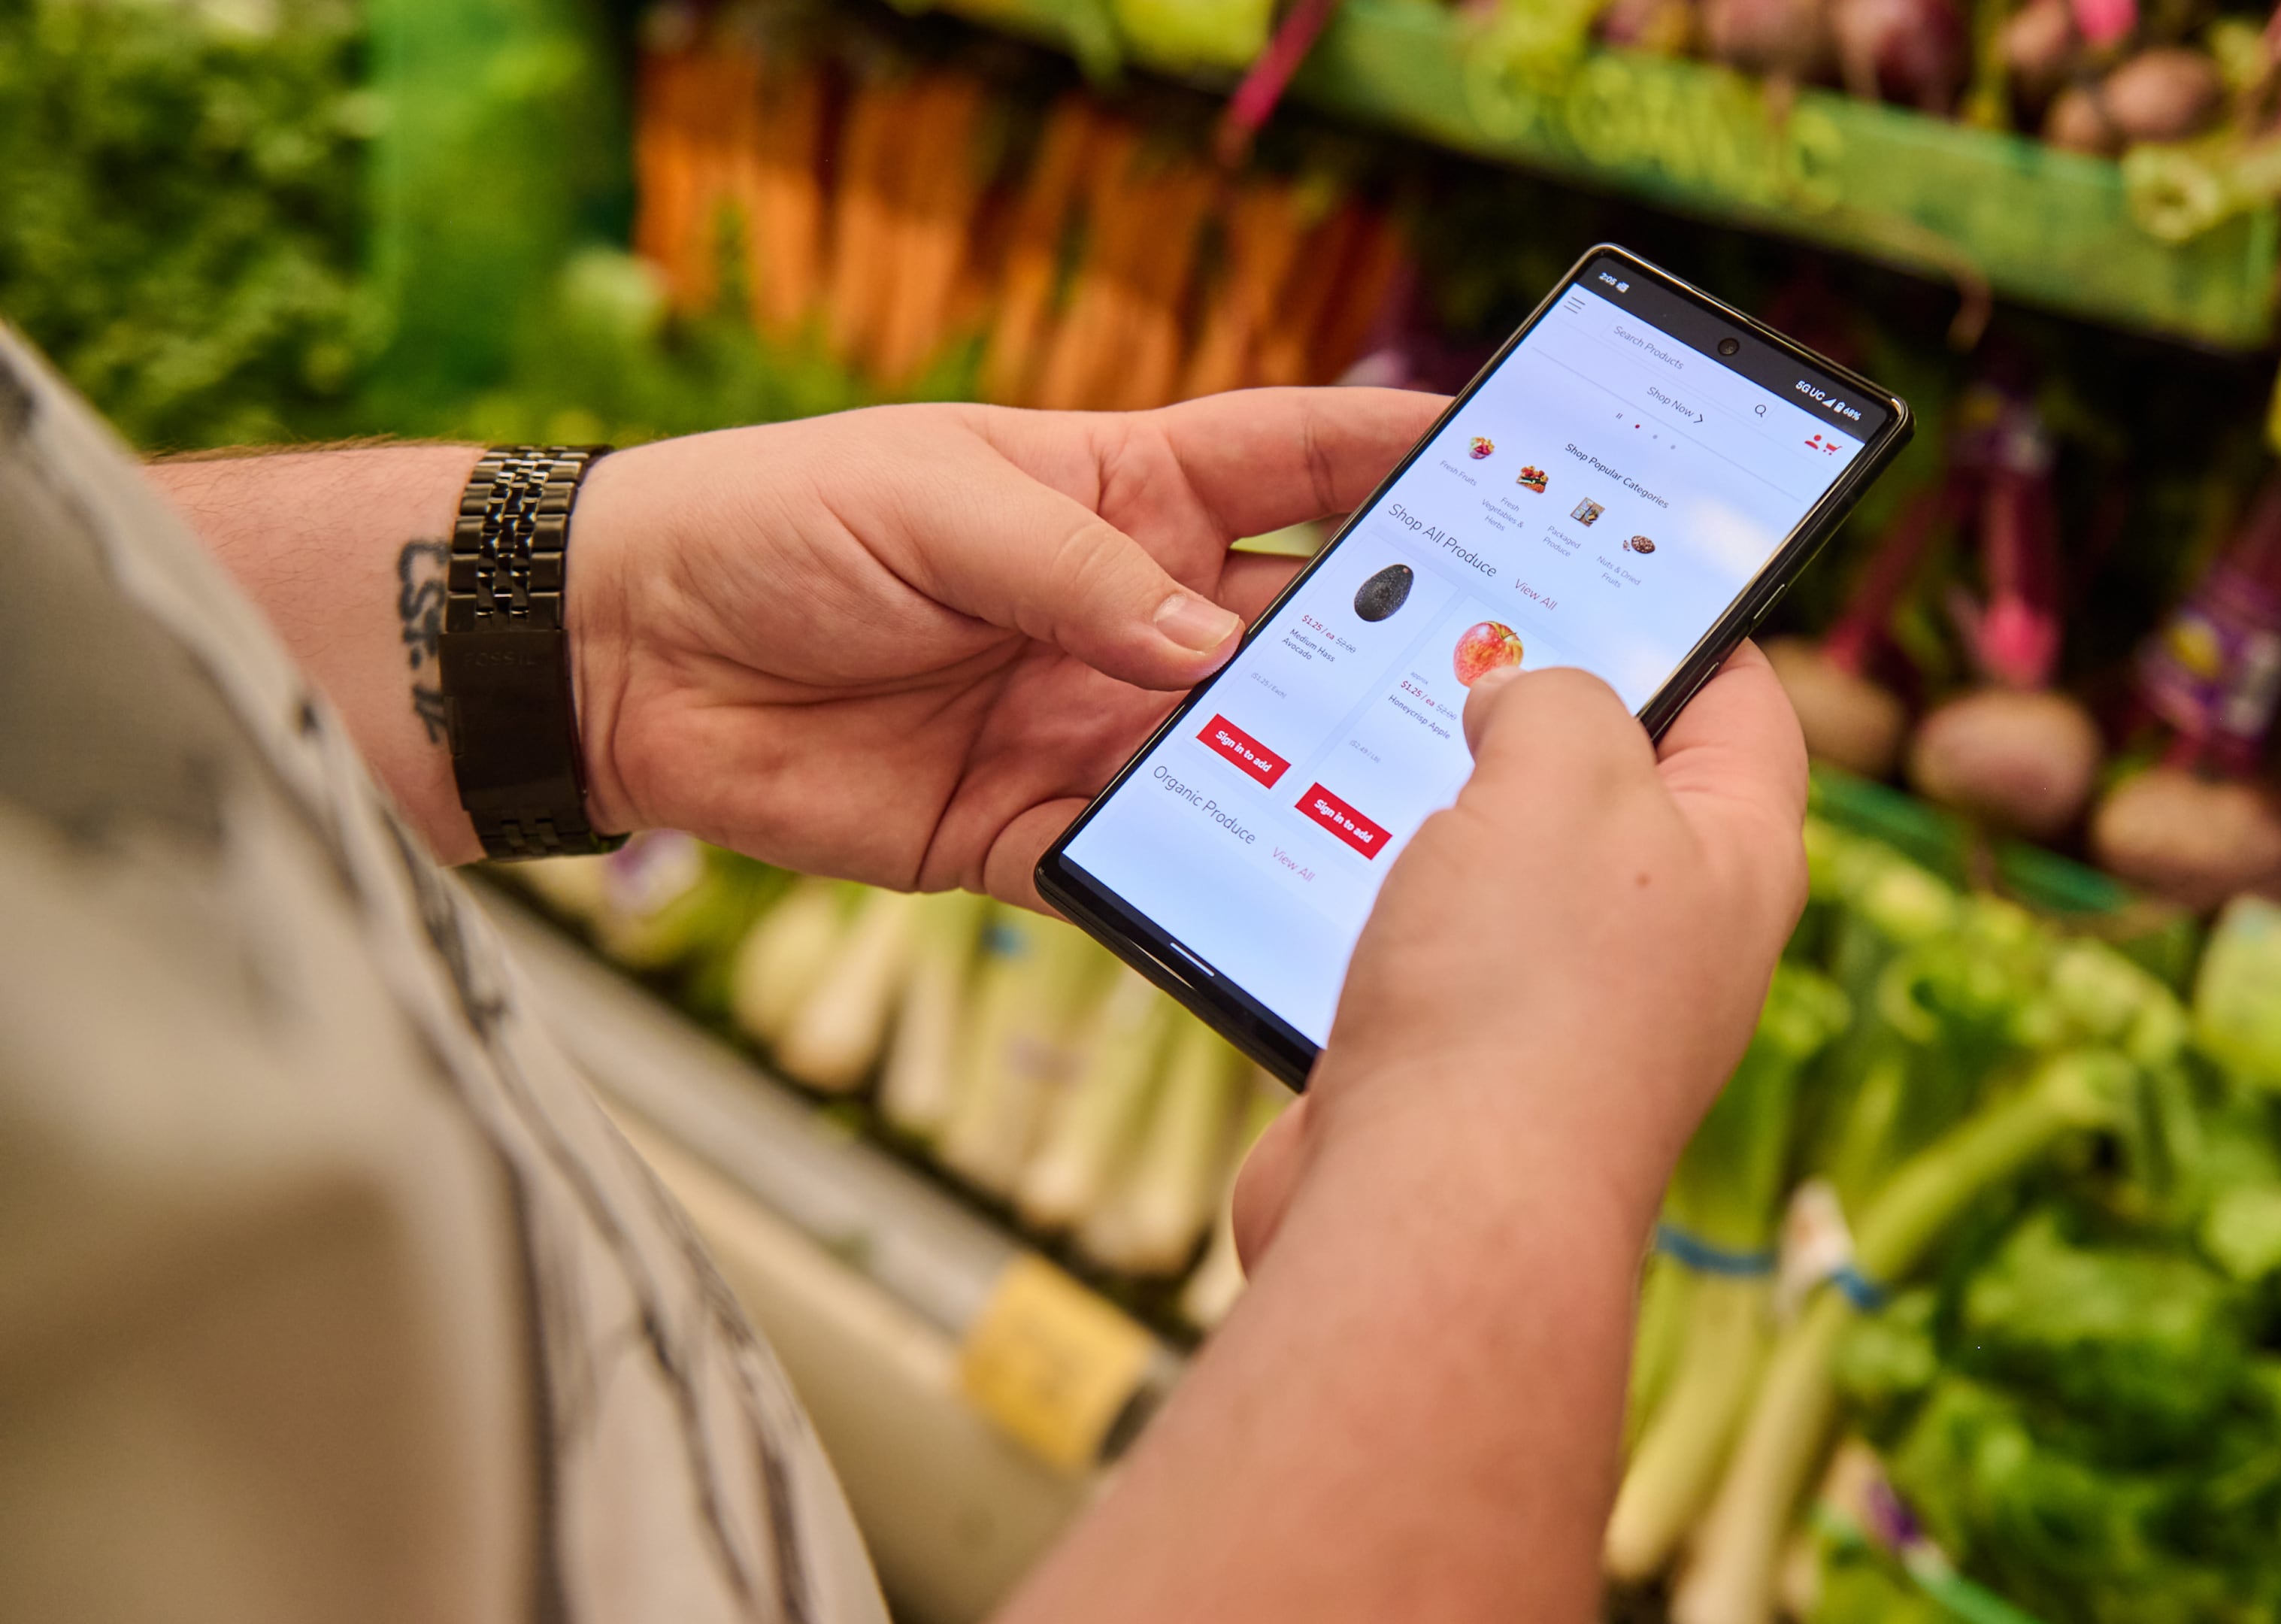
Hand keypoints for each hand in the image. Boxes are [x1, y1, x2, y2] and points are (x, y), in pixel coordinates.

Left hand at [565, 389, 1443, 900]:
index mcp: (1126, 492)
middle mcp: (1134, 610)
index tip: (1524, 462)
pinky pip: (1149, 859)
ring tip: (1428, 808)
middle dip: (1405, 641)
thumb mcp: (933, 503)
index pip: (1300, 461)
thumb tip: (1214, 647)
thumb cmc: (772, 526)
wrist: (626, 663)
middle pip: (1306, 625)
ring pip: (1249, 754)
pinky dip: (1211, 880)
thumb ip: (1079, 572)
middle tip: (1508, 675)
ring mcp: (1094, 724)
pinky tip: (1287, 902)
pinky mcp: (1038, 831)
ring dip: (1324, 776)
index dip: (1408, 455)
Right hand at [1235, 644, 1811, 1264]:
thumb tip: (1519, 697)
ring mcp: (1566, 1011)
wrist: (1436, 1217)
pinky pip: (1425, 951)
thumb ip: (1555, 696)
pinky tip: (1318, 866)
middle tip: (1459, 642)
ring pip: (1503, 868)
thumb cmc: (1524, 996)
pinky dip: (1374, 906)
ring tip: (1371, 743)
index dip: (1688, 619)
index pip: (1742, 703)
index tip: (1619, 563)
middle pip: (1614, 784)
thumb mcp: (1561, 773)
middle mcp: (1668, 940)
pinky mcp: (1466, 1068)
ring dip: (1435, 814)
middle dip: (1532, 713)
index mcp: (1735, 860)